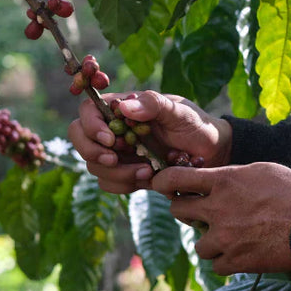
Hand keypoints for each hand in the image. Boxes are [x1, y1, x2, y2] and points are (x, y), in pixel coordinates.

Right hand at [67, 90, 231, 193]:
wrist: (211, 152)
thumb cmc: (195, 124)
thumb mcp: (179, 110)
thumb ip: (153, 104)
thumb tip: (124, 108)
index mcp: (121, 108)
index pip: (87, 111)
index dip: (91, 127)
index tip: (111, 140)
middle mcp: (113, 129)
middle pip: (79, 139)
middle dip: (94, 153)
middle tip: (115, 161)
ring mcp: (118, 153)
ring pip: (94, 166)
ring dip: (117, 174)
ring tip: (147, 171)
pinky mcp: (126, 173)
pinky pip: (108, 184)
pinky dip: (124, 185)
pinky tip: (149, 179)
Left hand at [151, 162, 290, 274]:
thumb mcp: (262, 170)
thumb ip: (233, 176)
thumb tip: (218, 180)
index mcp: (223, 181)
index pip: (175, 179)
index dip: (162, 182)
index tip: (162, 185)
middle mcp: (217, 209)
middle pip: (178, 211)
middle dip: (186, 212)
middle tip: (201, 213)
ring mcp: (225, 238)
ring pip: (197, 245)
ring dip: (209, 242)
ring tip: (230, 237)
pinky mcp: (236, 262)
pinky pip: (215, 265)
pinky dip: (224, 261)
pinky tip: (241, 253)